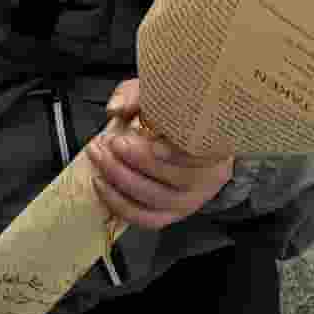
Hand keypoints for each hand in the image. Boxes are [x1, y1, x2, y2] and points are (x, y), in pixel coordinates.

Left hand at [87, 80, 233, 231]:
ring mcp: (191, 200)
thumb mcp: (160, 94)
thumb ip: (138, 95)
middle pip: (174, 178)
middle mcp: (209, 178)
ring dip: (120, 179)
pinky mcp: (173, 215)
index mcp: (215, 145)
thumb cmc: (176, 116)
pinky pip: (146, 219)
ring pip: (156, 198)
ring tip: (98, 158)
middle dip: (135, 160)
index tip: (138, 133)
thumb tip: (116, 109)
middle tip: (109, 143)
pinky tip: (101, 184)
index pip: (197, 151)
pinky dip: (120, 204)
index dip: (169, 148)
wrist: (191, 142)